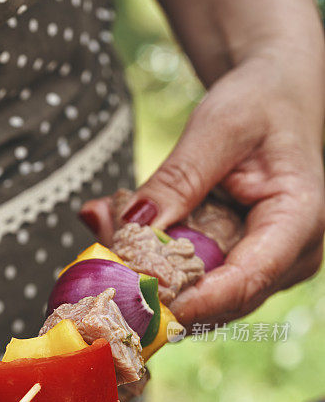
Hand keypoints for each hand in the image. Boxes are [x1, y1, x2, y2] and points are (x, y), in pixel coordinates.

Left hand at [83, 50, 324, 325]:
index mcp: (299, 221)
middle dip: (158, 287)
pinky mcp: (236, 268)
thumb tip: (133, 226)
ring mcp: (264, 269)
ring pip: (200, 297)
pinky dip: (154, 264)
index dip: (194, 301)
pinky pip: (192, 281)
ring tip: (105, 230)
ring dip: (148, 275)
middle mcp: (288, 258)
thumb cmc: (259, 104)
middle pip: (219, 299)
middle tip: (102, 259)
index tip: (142, 299)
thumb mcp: (218, 127)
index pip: (248, 279)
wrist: (274, 100)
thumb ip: (178, 179)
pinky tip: (120, 234)